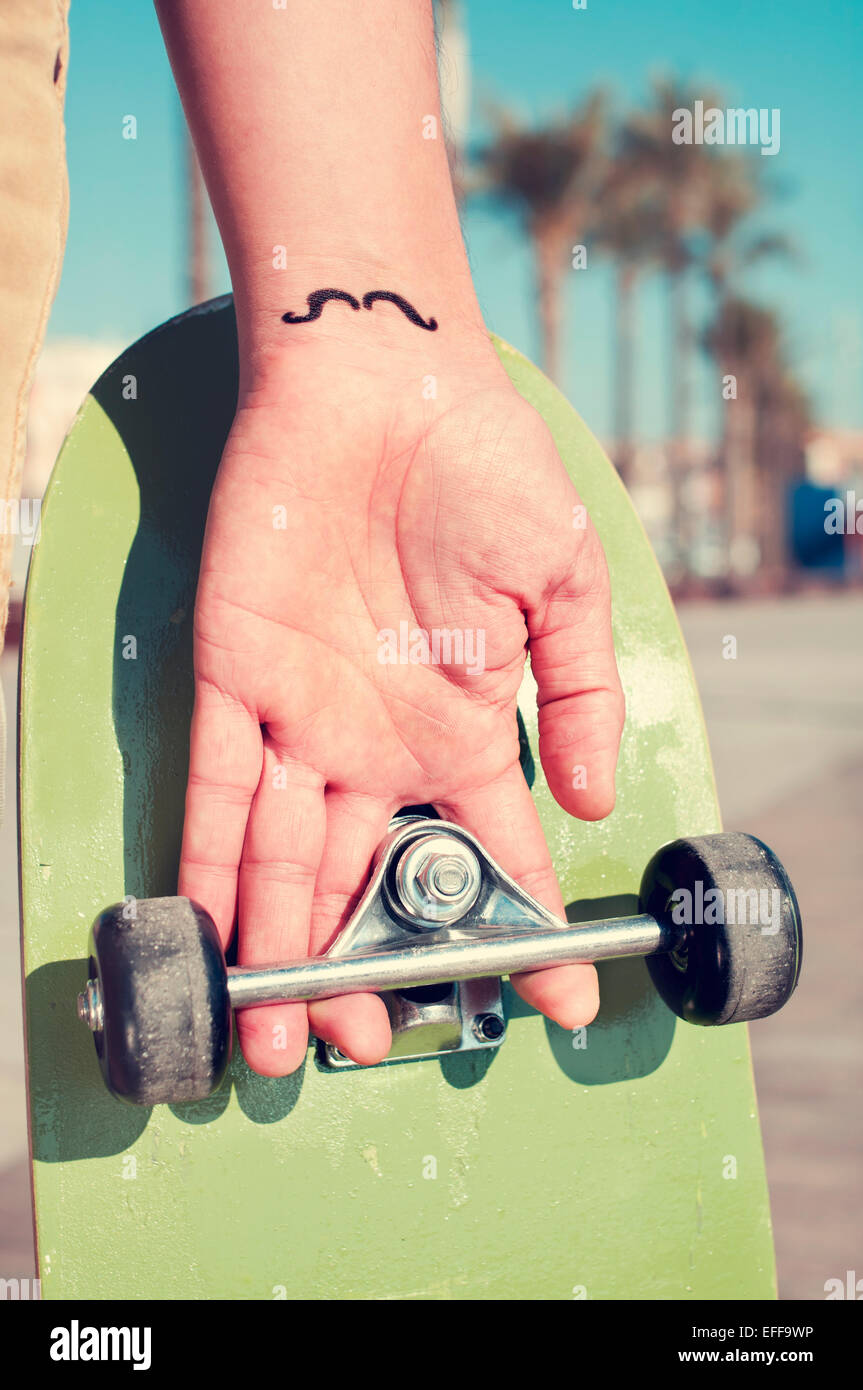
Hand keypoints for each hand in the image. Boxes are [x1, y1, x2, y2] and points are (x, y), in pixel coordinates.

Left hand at [179, 336, 624, 1074]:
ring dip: (279, 951)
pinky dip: (211, 863)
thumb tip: (600, 799)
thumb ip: (579, 690)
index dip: (522, 933)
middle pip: (367, 884)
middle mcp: (382, 742)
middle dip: (362, 972)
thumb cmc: (484, 467)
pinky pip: (216, 787)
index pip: (496, 855)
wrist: (382, 382)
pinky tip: (215, 936)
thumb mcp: (564, 579)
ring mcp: (305, 717)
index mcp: (466, 728)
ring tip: (273, 1040)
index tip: (552, 999)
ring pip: (285, 860)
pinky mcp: (235, 677)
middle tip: (357, 1042)